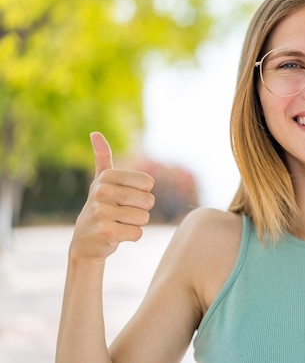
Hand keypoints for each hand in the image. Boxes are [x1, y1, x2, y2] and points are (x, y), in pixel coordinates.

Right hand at [70, 132, 154, 261]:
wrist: (85, 242)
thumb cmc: (101, 208)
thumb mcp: (101, 182)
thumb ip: (102, 158)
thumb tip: (95, 133)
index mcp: (107, 177)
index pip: (148, 183)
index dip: (142, 194)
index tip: (124, 198)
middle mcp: (102, 191)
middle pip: (148, 200)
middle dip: (140, 210)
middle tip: (122, 214)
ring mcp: (102, 212)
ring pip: (144, 218)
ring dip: (135, 224)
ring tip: (118, 223)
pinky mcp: (106, 232)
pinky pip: (138, 233)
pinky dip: (131, 237)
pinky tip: (116, 235)